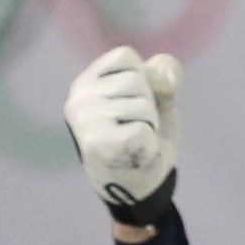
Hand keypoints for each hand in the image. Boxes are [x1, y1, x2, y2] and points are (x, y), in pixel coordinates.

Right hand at [65, 46, 180, 228]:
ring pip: (143, 106)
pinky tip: (135, 155)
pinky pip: (143, 131)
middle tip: (137, 130)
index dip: (147, 81)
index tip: (136, 105)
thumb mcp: (160, 103)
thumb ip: (164, 78)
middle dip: (150, 109)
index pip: (127, 56)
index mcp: (89, 81)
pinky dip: (149, 146)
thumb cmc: (145, 141)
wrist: (138, 188)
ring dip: (151, 128)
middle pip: (138, 81)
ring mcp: (84, 118)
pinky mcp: (96, 141)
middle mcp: (79, 96)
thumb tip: (165, 77)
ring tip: (135, 143)